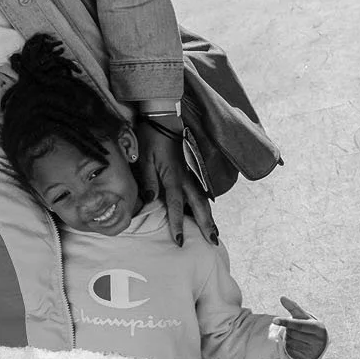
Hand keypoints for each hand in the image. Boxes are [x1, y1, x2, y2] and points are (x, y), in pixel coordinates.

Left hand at [134, 120, 216, 246]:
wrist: (164, 117)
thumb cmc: (151, 138)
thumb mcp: (144, 158)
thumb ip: (149, 180)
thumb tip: (153, 200)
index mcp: (173, 177)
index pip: (176, 206)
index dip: (178, 224)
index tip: (180, 241)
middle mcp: (186, 177)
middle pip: (199, 205)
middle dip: (206, 224)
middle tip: (214, 242)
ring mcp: (192, 172)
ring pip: (203, 199)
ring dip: (209, 216)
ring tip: (215, 231)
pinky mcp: (192, 168)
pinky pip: (201, 190)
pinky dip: (206, 203)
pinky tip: (207, 212)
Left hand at [275, 297, 328, 358]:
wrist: (319, 342)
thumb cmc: (309, 325)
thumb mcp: (303, 316)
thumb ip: (293, 307)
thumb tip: (281, 297)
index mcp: (318, 327)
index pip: (298, 325)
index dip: (286, 322)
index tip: (274, 320)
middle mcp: (317, 340)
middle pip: (292, 333)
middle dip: (288, 330)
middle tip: (293, 328)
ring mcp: (312, 350)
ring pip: (290, 342)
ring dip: (288, 338)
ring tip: (297, 335)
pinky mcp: (306, 358)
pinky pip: (290, 350)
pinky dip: (289, 345)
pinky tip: (296, 343)